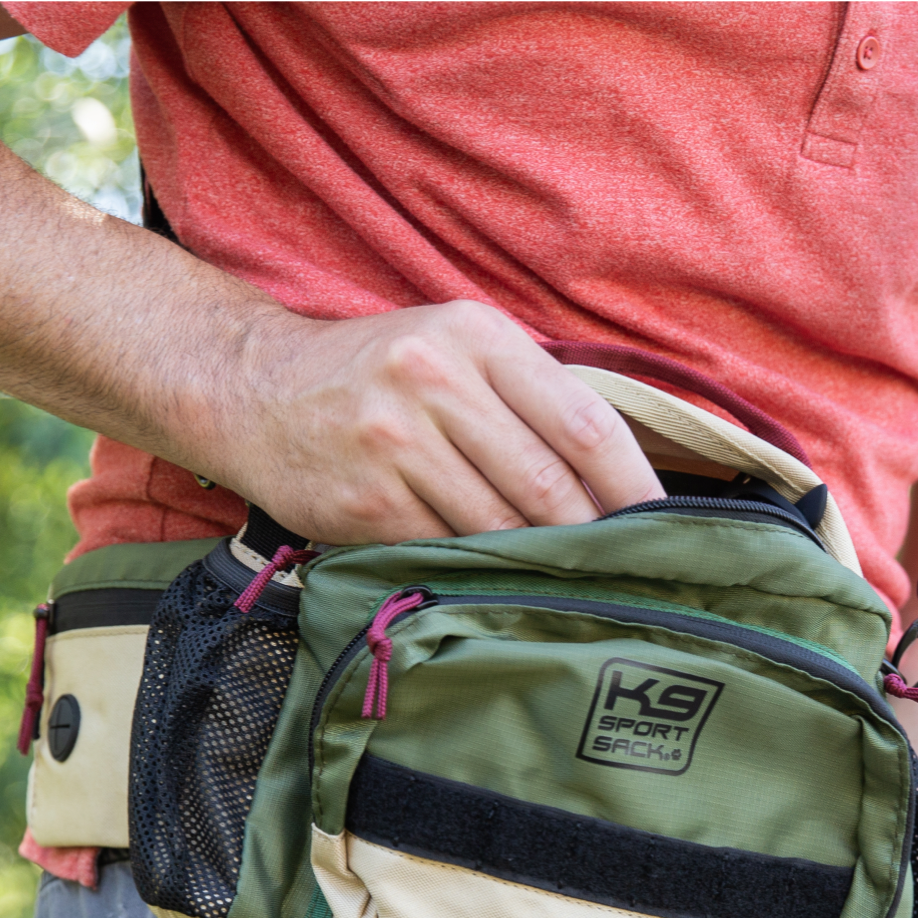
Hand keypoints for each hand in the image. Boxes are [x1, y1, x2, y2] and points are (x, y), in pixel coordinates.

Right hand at [213, 299, 662, 542]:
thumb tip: (620, 478)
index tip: (663, 528)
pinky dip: (474, 569)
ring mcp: (397, 444)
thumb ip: (530, 395)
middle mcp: (436, 381)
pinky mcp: (367, 503)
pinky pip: (446, 551)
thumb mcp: (454, 348)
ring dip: (535, 561)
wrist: (254, 393)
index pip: (585, 423)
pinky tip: (488, 576)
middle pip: (549, 486)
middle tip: (620, 571)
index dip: (634, 487)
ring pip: (500, 527)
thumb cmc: (377, 375)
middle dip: (590, 537)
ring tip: (561, 580)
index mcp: (476, 336)